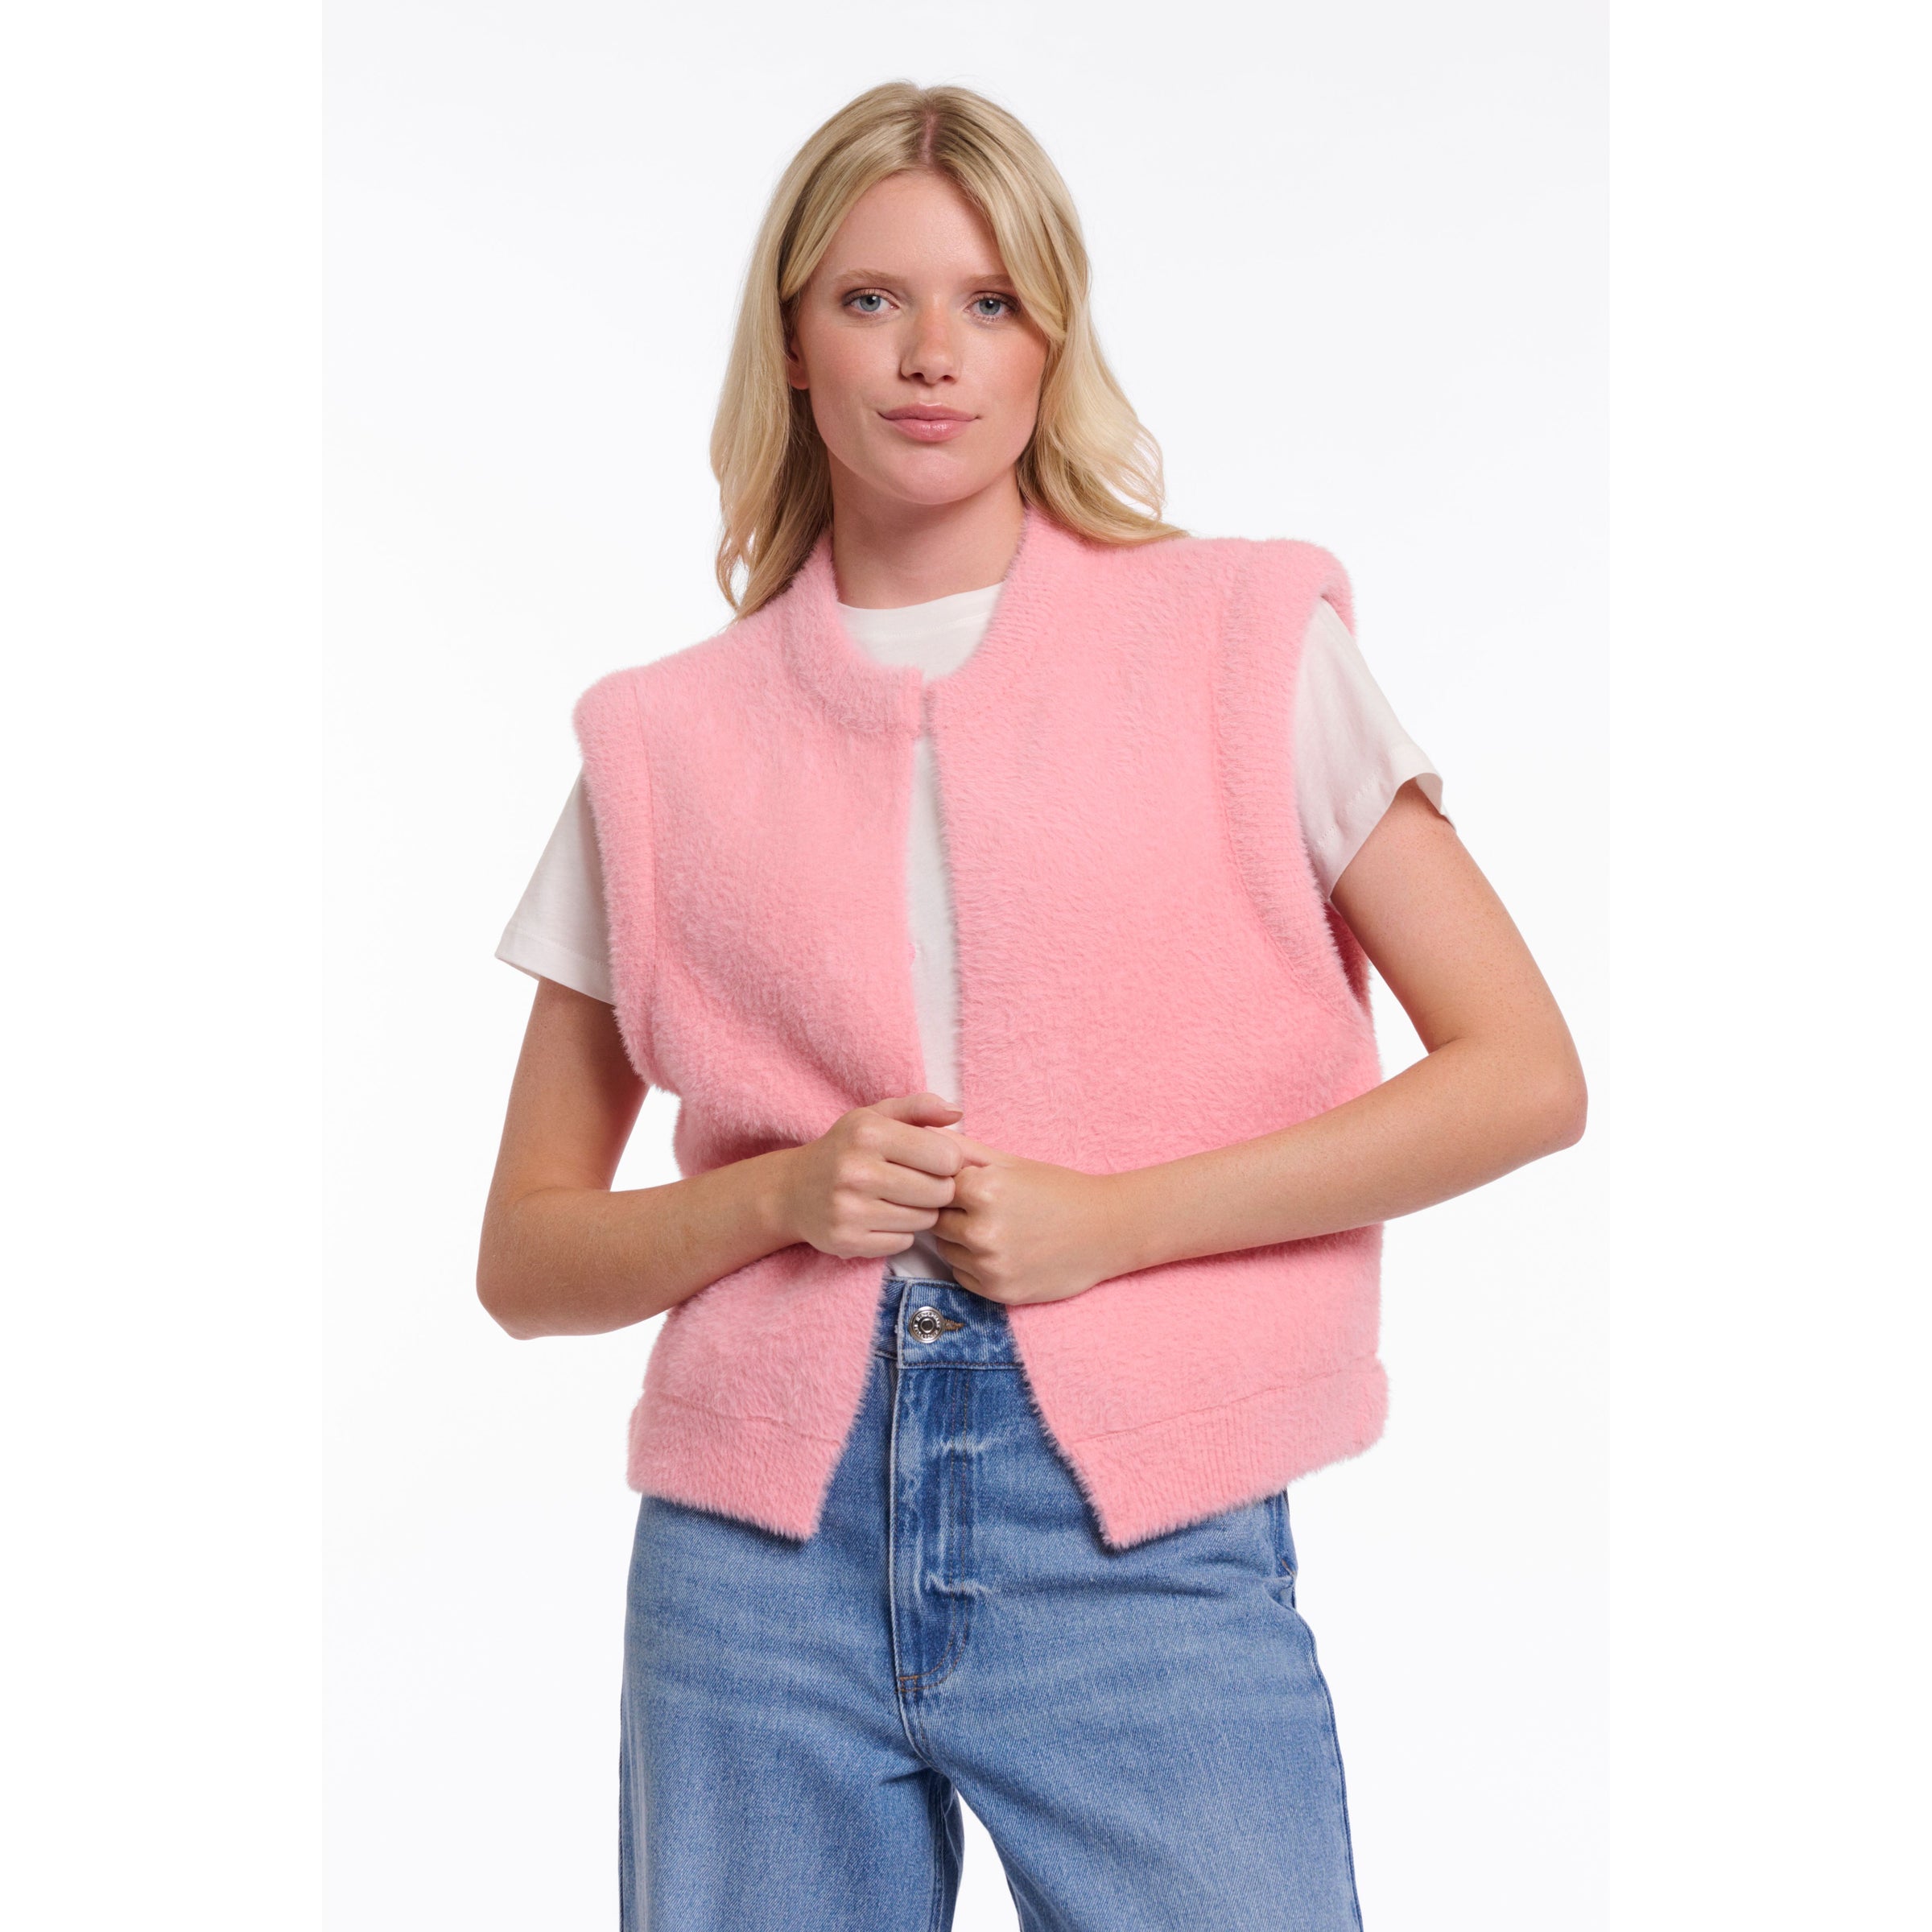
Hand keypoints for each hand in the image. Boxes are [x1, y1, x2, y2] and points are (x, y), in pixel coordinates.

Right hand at [776, 1092, 969, 1260]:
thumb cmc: (845, 1149)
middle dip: (937, 1188)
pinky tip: (882, 1217)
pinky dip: (900, 1233)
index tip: (932, 1161)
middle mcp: (857, 1171)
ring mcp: (849, 1209)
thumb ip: (919, 1107)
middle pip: (940, 1192)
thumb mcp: (874, 1117)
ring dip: (920, 1212)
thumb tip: (956, 1112)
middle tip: (917, 1183)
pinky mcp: (846, 1240)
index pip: (946, 1157)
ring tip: (898, 1199)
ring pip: (925, 1220)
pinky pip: (903, 1243)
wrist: (793, 1190)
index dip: (947, 1160)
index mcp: (868, 1133)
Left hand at [928, 1133, 1126, 1305]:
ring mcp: (989, 1265)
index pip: (936, 1188)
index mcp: (982, 1189)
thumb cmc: (1058, 1191)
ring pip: (948, 1250)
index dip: (957, 1187)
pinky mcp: (997, 1292)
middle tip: (994, 1211)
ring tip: (1002, 1231)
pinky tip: (1006, 1252)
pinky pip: (963, 1275)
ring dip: (964, 1242)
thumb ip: (962, 1150)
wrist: (1107, 1230)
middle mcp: (981, 1230)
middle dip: (957, 1214)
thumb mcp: (1011, 1163)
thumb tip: (921, 1133)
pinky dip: (976, 1266)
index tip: (982, 1188)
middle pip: (938, 1220)